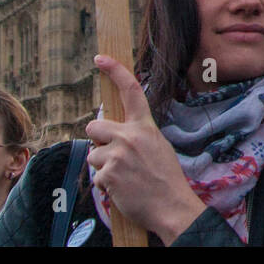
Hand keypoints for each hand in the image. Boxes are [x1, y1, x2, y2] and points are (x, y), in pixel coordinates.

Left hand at [86, 55, 205, 244]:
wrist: (171, 206)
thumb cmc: (165, 178)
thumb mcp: (157, 146)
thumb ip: (136, 135)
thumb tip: (113, 131)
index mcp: (145, 126)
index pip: (130, 90)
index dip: (114, 71)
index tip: (100, 58)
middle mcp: (129, 136)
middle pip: (94, 126)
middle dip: (98, 140)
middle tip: (112, 154)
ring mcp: (117, 155)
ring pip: (92, 154)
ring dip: (102, 166)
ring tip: (124, 176)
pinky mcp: (107, 174)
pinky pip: (96, 176)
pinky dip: (106, 184)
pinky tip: (122, 188)